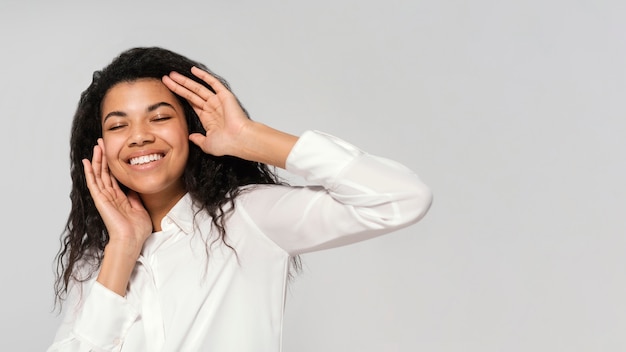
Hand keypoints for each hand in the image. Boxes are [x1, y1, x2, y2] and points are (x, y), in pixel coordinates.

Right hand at [82, 139, 151, 258]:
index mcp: (120, 198)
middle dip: (104, 158)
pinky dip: (90, 172)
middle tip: (102, 143)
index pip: (114, 177)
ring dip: (97, 160)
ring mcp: (104, 197)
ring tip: (97, 147)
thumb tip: (135, 186)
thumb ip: (135, 197)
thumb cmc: (137, 229)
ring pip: (99, 175)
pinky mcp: (100, 200)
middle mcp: (110, 196)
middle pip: (105, 173)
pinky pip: (93, 183)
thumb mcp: (140, 208)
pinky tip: (87, 162)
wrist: (131, 239)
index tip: (113, 152)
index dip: (113, 164)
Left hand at [162, 66, 251, 156]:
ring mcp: (218, 101)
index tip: (169, 90)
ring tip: (172, 75)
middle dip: (178, 86)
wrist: (240, 140)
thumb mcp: (207, 144)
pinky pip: (212, 83)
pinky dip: (203, 76)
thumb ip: (198, 140)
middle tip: (165, 78)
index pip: (191, 103)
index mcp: (208, 118)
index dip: (180, 96)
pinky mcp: (225, 96)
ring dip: (185, 81)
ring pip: (198, 88)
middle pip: (191, 94)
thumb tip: (191, 138)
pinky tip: (193, 70)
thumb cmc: (227, 144)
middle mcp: (212, 108)